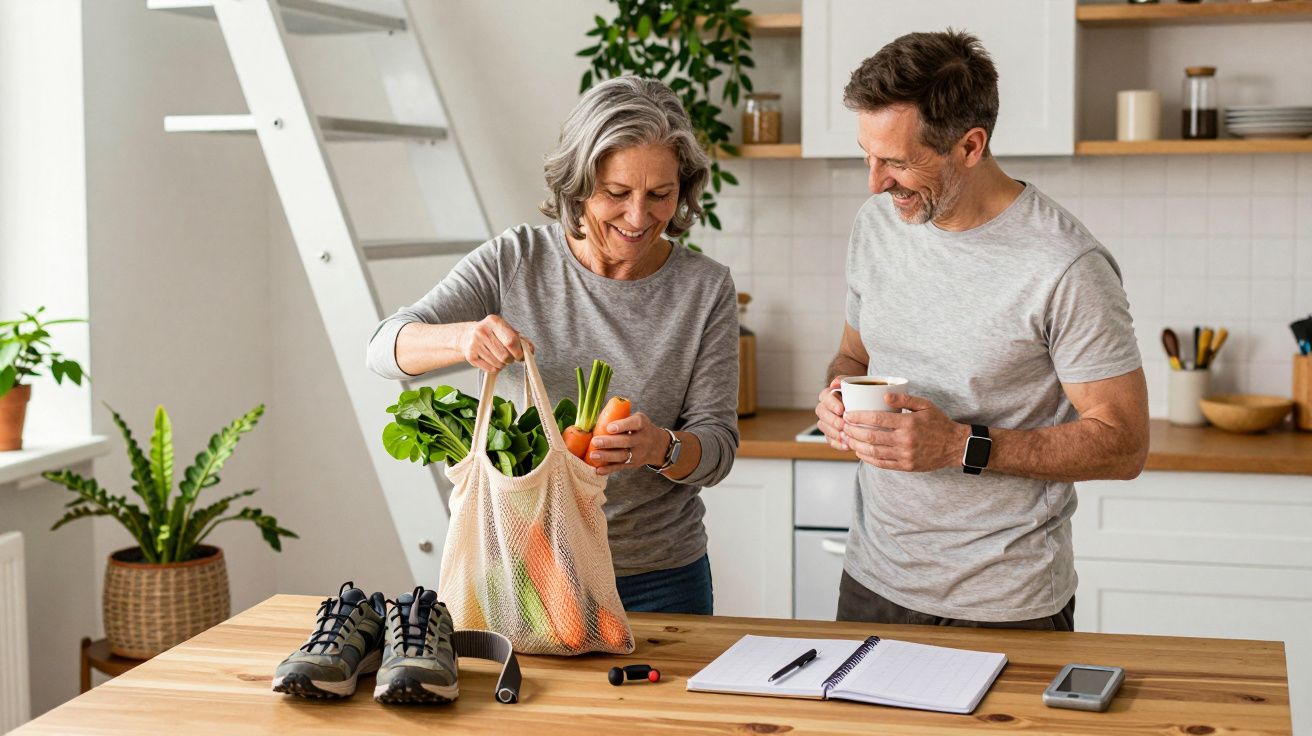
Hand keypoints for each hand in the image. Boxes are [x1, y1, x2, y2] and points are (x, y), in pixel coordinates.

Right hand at [459, 316, 532, 372]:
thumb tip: (530, 351)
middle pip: (505, 355)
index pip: (511, 341)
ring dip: (503, 364)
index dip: (519, 352)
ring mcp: (474, 343)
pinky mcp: (470, 356)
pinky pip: (490, 369)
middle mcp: (482, 331)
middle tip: (509, 357)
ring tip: (499, 357)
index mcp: (494, 321)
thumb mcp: (506, 330)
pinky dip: (495, 368)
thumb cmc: (492, 333)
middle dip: (511, 360)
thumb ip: (521, 339)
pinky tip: (492, 360)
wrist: (467, 335)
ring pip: (498, 364)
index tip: (521, 356)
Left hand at [587, 412, 668, 475]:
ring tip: (593, 455)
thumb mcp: (636, 419)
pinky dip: (609, 469)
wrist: (657, 445)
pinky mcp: (633, 464)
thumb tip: (593, 421)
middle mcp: (642, 439)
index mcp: (642, 424)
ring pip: (623, 456)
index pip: (635, 424)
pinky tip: (598, 470)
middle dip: (609, 442)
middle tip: (595, 441)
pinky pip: (620, 467)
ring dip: (607, 456)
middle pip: (627, 441)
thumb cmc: (639, 428)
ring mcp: (639, 454)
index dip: (622, 426)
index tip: (609, 427)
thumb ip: (621, 418)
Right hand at [815, 376, 852, 451]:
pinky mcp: (831, 433)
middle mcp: (824, 408)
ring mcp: (826, 421)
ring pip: (823, 427)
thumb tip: (836, 383)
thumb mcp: (854, 383)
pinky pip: (830, 440)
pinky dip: (837, 444)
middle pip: (821, 413)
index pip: (825, 397)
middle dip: (832, 420)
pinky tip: (846, 446)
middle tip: (843, 425)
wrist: (861, 402)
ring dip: (834, 433)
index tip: (841, 409)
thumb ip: (844, 380)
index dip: (831, 404)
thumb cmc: (858, 392)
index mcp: (828, 394)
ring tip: (846, 437)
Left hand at [841, 392, 969, 471]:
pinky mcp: (906, 466)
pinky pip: (882, 464)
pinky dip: (868, 458)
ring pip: (874, 452)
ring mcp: (905, 455)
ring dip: (857, 445)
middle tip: (844, 426)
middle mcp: (906, 440)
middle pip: (872, 436)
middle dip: (853, 431)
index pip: (877, 419)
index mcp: (909, 423)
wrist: (954, 446)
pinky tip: (860, 452)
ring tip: (848, 439)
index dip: (859, 417)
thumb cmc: (938, 423)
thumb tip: (884, 394)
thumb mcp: (925, 405)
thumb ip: (905, 399)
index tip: (848, 414)